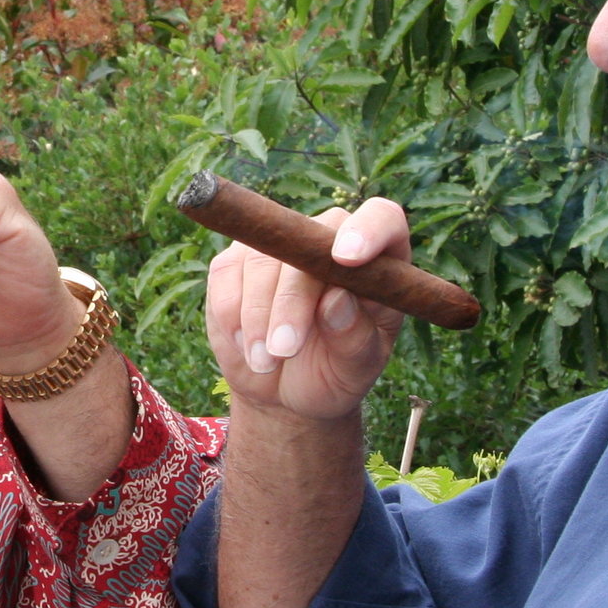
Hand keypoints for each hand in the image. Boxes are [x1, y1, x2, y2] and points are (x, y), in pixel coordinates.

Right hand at [205, 196, 408, 419]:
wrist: (285, 388)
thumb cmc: (335, 371)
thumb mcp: (357, 367)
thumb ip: (355, 338)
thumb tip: (338, 301)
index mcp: (376, 259)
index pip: (382, 219)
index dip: (367, 229)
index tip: (347, 258)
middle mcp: (326, 239)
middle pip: (306, 244)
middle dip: (292, 300)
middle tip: (284, 350)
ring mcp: (277, 246)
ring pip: (261, 260)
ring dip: (257, 317)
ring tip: (265, 363)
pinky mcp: (234, 261)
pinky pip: (226, 276)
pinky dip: (232, 317)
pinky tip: (247, 347)